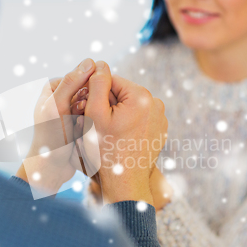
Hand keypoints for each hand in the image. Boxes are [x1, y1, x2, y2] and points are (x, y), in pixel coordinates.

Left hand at [16, 58, 95, 195]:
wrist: (50, 168)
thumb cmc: (49, 138)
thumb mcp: (57, 107)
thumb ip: (71, 83)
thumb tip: (90, 61)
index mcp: (53, 87)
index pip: (81, 76)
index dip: (88, 88)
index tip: (82, 106)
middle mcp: (62, 96)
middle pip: (89, 90)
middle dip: (90, 104)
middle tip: (80, 121)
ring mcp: (72, 110)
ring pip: (94, 103)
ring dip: (93, 115)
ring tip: (82, 129)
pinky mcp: (81, 124)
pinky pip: (95, 117)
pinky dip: (95, 123)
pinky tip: (90, 134)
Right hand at [81, 61, 167, 205]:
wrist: (125, 183)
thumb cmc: (106, 150)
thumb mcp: (94, 114)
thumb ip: (97, 84)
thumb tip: (100, 63)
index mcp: (141, 96)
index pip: (110, 80)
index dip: (94, 93)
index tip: (86, 110)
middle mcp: (156, 103)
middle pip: (121, 94)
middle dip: (106, 104)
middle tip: (94, 124)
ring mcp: (160, 118)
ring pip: (129, 107)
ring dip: (115, 114)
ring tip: (106, 133)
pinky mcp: (160, 130)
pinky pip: (138, 119)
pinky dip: (127, 125)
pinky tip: (118, 139)